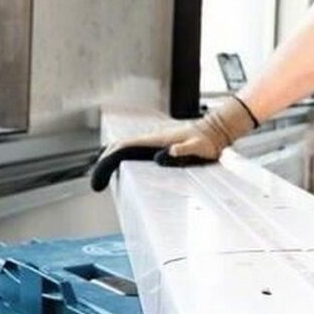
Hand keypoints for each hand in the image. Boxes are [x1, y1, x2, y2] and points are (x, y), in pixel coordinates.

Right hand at [90, 96, 257, 190]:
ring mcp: (154, 140)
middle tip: (97, 183)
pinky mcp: (159, 145)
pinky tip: (122, 169)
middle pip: (119, 147)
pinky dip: (123, 158)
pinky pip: (135, 150)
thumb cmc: (208, 141)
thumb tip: (167, 154)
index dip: (107, 161)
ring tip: (103, 177)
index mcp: (154, 139)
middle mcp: (151, 138)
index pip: (122, 147)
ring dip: (112, 160)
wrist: (215, 131)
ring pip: (125, 148)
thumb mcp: (198, 147)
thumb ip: (184, 150)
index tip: (99, 176)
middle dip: (104, 162)